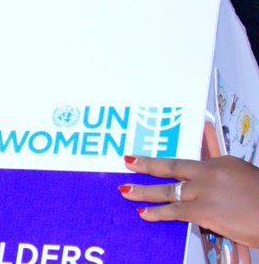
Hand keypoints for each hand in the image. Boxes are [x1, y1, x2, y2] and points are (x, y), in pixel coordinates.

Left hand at [122, 154, 258, 246]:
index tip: (152, 156)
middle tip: (128, 162)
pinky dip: (158, 213)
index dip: (168, 160)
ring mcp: (206, 191)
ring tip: (126, 192)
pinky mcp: (205, 210)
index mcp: (221, 163)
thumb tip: (209, 189)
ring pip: (168, 190)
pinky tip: (145, 213)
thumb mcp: (244, 180)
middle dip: (147, 165)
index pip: (188, 161)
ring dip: (144, 192)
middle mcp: (210, 173)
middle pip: (172, 167)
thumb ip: (223, 181)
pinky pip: (175, 211)